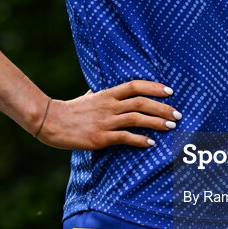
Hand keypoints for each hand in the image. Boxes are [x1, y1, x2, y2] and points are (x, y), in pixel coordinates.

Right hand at [36, 80, 180, 149]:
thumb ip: (100, 94)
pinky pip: (124, 137)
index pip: (135, 86)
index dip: (154, 87)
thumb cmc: (69, 110)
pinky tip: (151, 143)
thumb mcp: (87, 97)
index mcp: (107, 94)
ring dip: (156, 122)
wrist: (49, 121)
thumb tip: (103, 90)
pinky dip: (140, 140)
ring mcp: (105, 121)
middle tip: (178, 114)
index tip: (170, 91)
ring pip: (136, 118)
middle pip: (141, 102)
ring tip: (171, 126)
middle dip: (162, 107)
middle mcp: (108, 105)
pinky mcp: (100, 137)